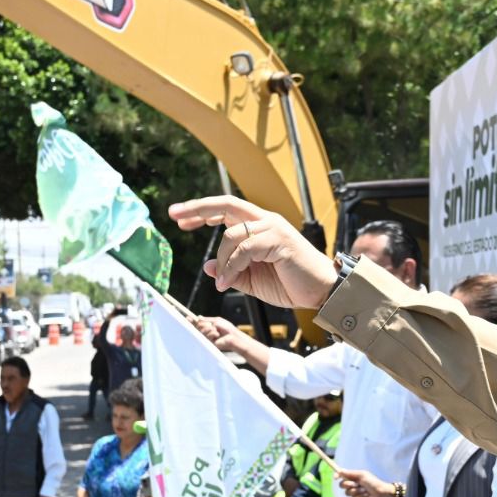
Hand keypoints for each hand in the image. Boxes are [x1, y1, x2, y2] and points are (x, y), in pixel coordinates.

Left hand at [169, 196, 337, 308]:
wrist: (321, 292)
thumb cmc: (291, 283)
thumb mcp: (252, 280)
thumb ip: (231, 271)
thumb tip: (208, 266)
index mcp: (259, 226)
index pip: (226, 210)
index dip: (201, 211)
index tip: (179, 217)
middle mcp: (265, 221)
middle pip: (227, 204)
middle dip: (198, 207)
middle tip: (175, 214)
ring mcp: (273, 228)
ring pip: (233, 234)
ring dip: (222, 260)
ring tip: (222, 283)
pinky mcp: (279, 240)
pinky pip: (245, 249)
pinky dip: (232, 266)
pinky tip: (228, 283)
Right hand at [194, 315, 251, 356]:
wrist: (233, 336)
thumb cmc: (227, 328)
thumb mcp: (216, 321)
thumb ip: (206, 320)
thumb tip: (198, 317)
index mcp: (207, 327)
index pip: (196, 324)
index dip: (191, 322)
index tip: (187, 318)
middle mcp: (205, 333)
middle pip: (197, 327)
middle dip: (204, 324)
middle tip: (211, 325)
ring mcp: (206, 339)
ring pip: (201, 331)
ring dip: (209, 328)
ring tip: (217, 330)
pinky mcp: (208, 344)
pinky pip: (206, 336)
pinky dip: (212, 333)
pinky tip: (217, 335)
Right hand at [336, 467, 392, 496]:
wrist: (381, 494)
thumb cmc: (373, 482)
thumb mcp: (362, 475)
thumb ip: (350, 473)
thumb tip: (340, 470)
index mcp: (354, 477)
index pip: (342, 475)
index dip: (337, 475)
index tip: (335, 477)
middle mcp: (353, 484)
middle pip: (342, 485)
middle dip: (348, 485)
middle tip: (356, 484)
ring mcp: (355, 492)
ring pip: (347, 493)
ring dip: (356, 492)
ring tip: (364, 491)